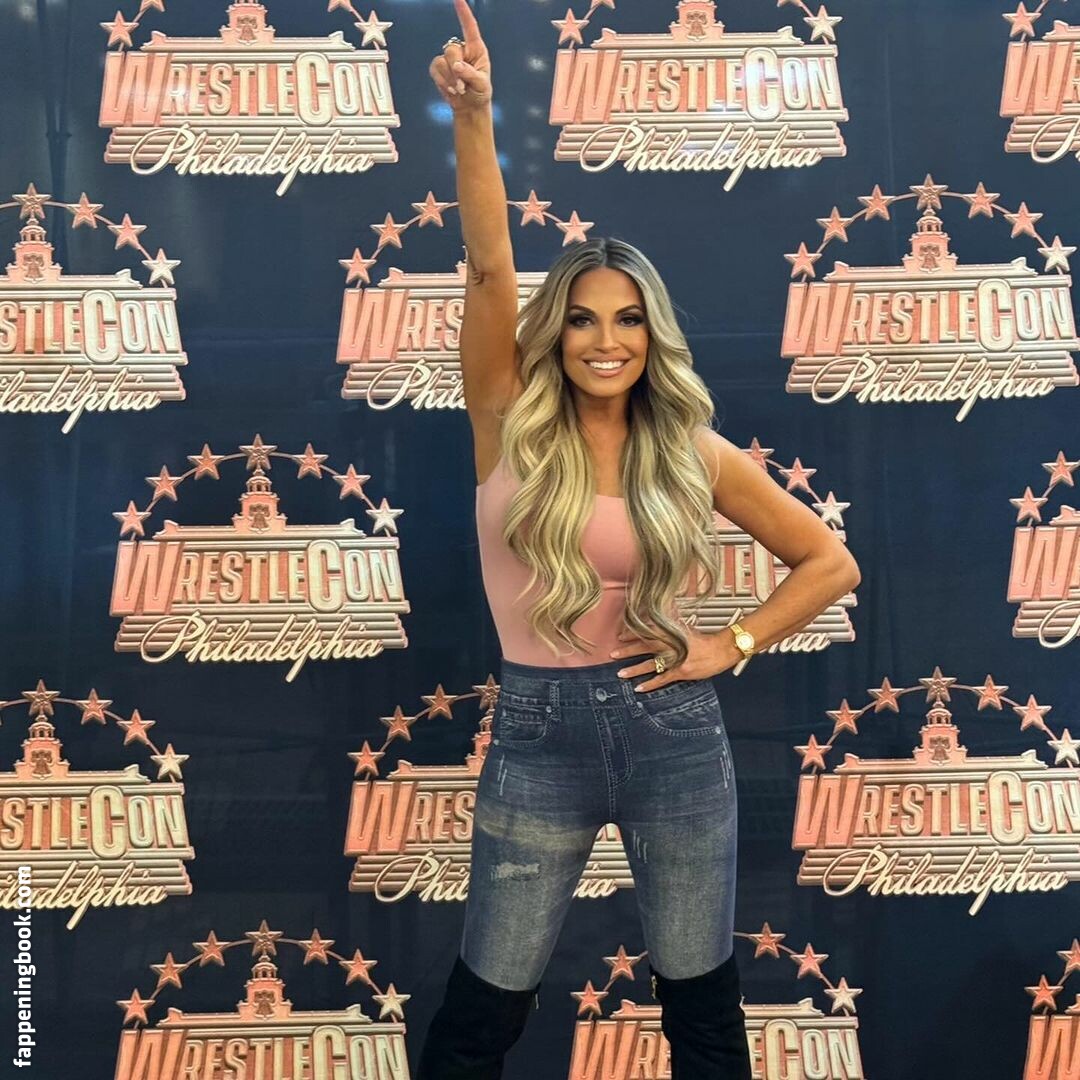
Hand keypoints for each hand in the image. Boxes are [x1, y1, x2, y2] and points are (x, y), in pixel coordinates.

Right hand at [429, 0, 492, 111]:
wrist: (470, 107)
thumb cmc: (480, 93)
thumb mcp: (481, 84)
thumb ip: (470, 74)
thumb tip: (457, 66)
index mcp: (476, 49)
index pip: (469, 27)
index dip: (463, 12)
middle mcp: (462, 50)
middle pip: (451, 49)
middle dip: (454, 69)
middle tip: (462, 87)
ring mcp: (449, 58)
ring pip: (441, 60)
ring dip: (449, 79)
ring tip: (459, 90)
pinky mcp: (439, 68)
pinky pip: (435, 69)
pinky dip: (442, 82)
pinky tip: (451, 90)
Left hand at [610, 625, 738, 691]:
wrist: (721, 649)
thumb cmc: (704, 640)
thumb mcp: (684, 629)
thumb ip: (669, 627)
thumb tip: (656, 623)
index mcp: (671, 632)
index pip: (647, 631)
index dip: (632, 633)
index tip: (620, 636)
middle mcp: (671, 645)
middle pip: (645, 647)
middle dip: (627, 650)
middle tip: (613, 653)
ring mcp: (675, 659)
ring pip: (650, 664)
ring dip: (634, 669)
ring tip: (620, 673)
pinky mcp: (681, 672)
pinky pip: (662, 679)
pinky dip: (650, 684)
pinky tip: (638, 688)